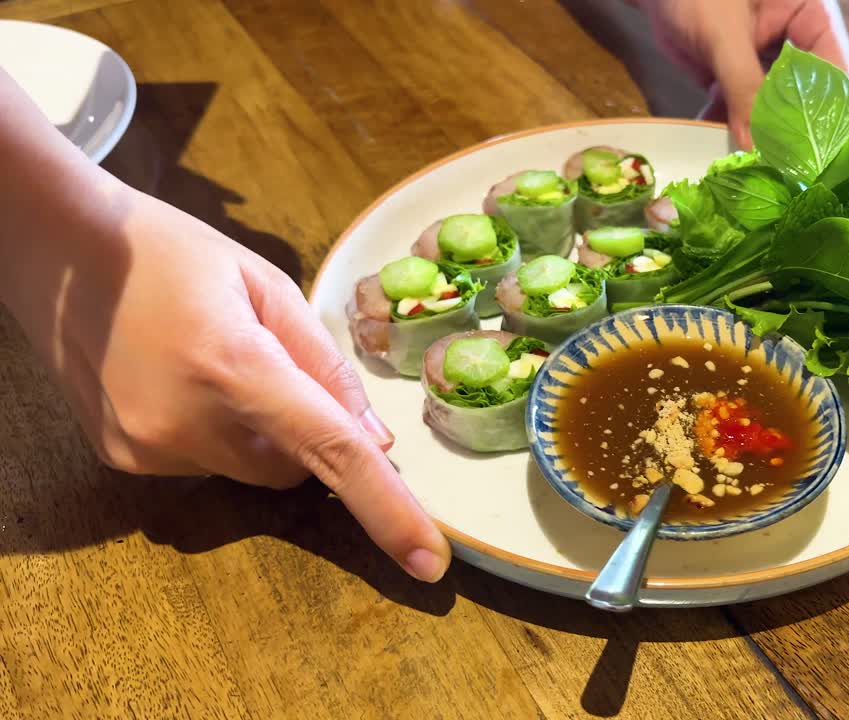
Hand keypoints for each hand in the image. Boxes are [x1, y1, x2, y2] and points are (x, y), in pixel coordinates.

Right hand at [0, 70, 449, 580]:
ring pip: (251, 472)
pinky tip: (179, 382)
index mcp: (234, 366)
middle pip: (294, 469)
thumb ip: (326, 367)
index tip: (429, 561)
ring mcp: (146, 449)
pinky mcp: (122, 460)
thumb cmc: (174, 254)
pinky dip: (214, 436)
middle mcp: (186, 422)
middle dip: (306, 434)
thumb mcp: (268, 285)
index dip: (388, 509)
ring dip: (259, 435)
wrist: (58, 251)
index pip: (331, 452)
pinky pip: (204, 467)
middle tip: (272, 368)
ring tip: (213, 363)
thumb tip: (376, 442)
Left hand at [636, 0, 848, 147]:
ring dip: (757, 133)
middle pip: (805, 94)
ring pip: (772, 106)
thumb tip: (756, 145)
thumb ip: (743, 87)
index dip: (828, 112)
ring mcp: (765, 59)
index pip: (834, 69)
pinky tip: (718, 148)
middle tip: (782, 168)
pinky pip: (740, 106)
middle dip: (790, 129)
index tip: (817, 153)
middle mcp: (795, 39)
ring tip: (750, 166)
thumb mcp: (724, 36)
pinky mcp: (736, 75)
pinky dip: (728, 125)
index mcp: (811, 14)